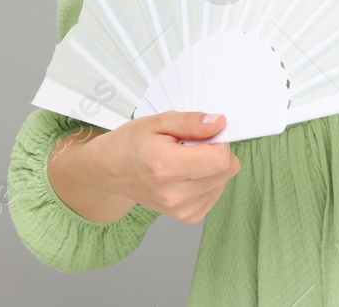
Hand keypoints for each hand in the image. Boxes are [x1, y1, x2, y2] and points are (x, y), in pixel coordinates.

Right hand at [91, 111, 241, 223]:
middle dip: (217, 151)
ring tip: (184, 159)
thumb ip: (191, 122)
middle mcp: (175, 195)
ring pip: (224, 180)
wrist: (111, 172)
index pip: (220, 160)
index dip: (220, 141)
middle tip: (191, 145)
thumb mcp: (158, 121)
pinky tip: (187, 173)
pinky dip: (208, 180)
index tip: (205, 134)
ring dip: (211, 166)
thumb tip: (219, 124)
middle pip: (227, 170)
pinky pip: (217, 192)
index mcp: (166, 167)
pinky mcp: (188, 216)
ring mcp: (181, 210)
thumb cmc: (131, 144)